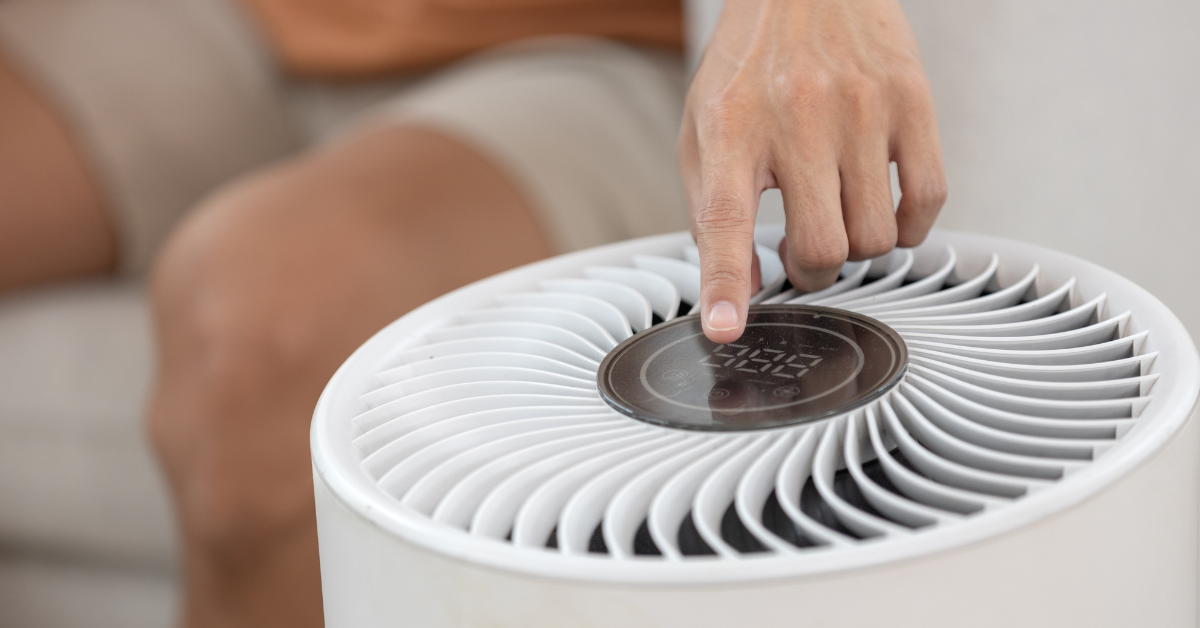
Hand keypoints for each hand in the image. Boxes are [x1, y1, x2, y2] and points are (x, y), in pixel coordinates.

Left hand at [678, 0, 947, 342]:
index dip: (724, 284)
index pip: (724, 222)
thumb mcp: (702, 128)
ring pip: (874, 236)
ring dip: (857, 252)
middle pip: (820, 248)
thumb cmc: (750, 62)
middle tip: (801, 257)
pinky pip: (927, 200)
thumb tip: (742, 286)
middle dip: (811, 274)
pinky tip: (884, 211)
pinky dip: (909, 229)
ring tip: (838, 221)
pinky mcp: (912, 101)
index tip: (723, 328)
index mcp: (731, 128)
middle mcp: (796, 118)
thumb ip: (709, 210)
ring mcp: (861, 109)